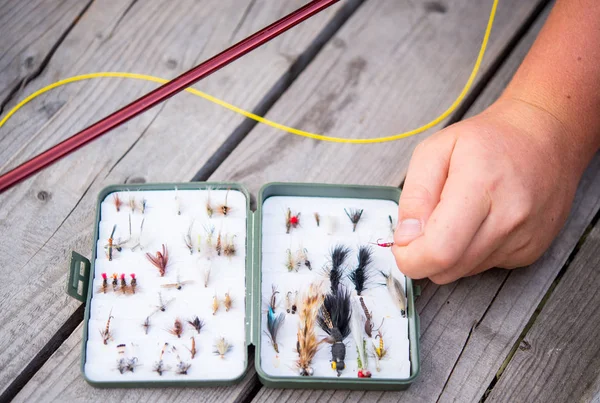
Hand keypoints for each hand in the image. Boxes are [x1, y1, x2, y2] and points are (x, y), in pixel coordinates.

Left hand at [391, 97, 583, 283]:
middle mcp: (508, 217)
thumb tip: (406, 238)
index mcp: (480, 186)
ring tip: (456, 216)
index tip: (401, 246)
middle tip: (421, 229)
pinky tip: (478, 222)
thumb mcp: (434, 151)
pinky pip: (484, 266)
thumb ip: (415, 195)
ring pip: (464, 272)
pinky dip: (470, 251)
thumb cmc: (487, 140)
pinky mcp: (532, 250)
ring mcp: (524, 238)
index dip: (411, 258)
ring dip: (448, 254)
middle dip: (423, 257)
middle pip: (448, 269)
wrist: (544, 136)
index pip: (440, 250)